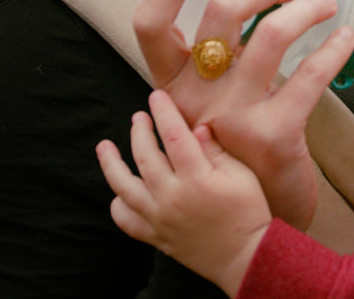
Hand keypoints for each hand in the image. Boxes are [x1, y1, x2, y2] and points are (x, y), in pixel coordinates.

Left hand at [96, 90, 269, 296]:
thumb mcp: (242, 175)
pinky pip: (126, 221)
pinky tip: (119, 192)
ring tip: (104, 146)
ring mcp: (160, 218)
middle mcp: (172, 197)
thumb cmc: (249, 212)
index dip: (163, 113)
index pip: (173, 136)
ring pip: (124, 187)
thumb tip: (196, 128)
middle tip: (138, 117)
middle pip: (145, 156)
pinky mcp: (156, 236)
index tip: (157, 97)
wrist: (246, 257)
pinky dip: (118, 205)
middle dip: (139, 130)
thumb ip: (216, 151)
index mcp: (197, 178)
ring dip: (111, 164)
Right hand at [132, 0, 353, 228]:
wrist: (253, 228)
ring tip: (322, 3)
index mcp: (169, 87)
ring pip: (269, 37)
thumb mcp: (207, 107)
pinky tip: (345, 37)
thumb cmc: (234, 153)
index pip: (149, 23)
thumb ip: (212, 66)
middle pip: (217, 16)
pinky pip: (310, 76)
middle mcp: (192, 101)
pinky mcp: (274, 137)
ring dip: (304, 9)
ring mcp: (232, 119)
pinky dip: (333, 48)